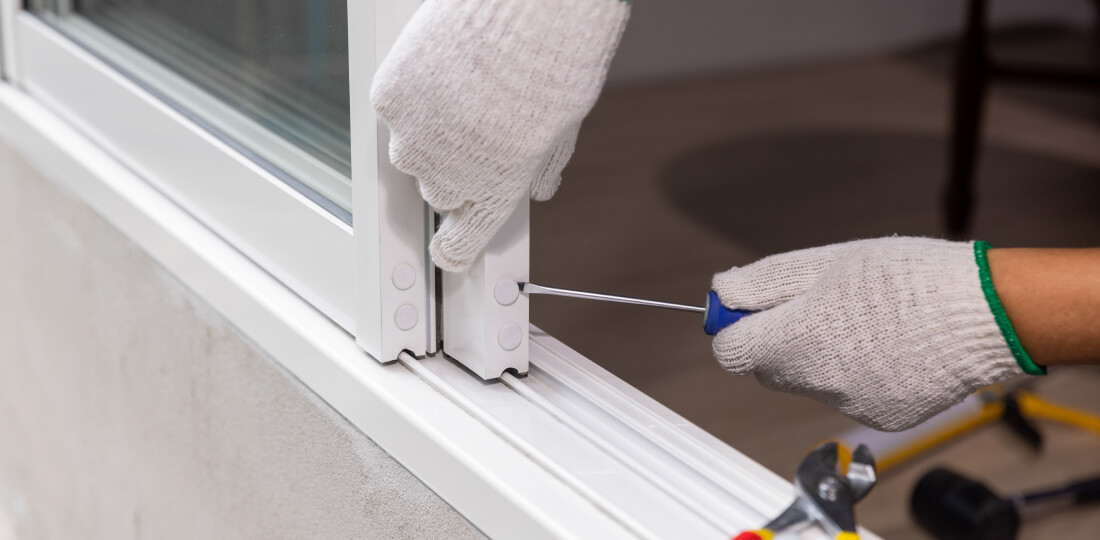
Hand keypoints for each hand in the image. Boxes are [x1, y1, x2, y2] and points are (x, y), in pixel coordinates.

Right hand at [371, 0, 629, 270]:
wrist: (526, 9)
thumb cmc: (555, 63)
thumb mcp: (563, 127)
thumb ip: (542, 166)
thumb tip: (539, 187)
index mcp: (497, 190)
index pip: (463, 243)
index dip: (456, 248)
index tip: (450, 250)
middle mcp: (449, 174)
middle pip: (440, 193)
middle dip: (456, 172)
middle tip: (477, 134)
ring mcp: (413, 136)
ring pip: (412, 152)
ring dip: (430, 134)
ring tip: (461, 93)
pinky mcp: (390, 97)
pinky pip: (396, 108)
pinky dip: (414, 94)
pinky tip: (442, 69)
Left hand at [711, 237, 1032, 430]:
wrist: (985, 312)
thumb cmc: (906, 278)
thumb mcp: (826, 262)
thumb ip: (765, 282)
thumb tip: (721, 294)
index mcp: (796, 338)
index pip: (730, 352)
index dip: (734, 328)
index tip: (749, 309)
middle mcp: (816, 380)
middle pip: (768, 368)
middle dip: (778, 339)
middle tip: (816, 305)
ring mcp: (848, 403)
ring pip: (809, 381)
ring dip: (818, 355)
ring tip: (864, 321)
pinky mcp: (879, 415)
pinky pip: (847, 395)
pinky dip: (856, 373)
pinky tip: (889, 346)